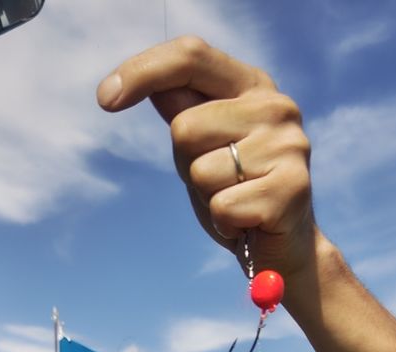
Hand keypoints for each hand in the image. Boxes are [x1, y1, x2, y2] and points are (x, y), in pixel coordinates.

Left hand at [98, 37, 315, 281]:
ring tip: (237, 204)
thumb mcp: (204, 149)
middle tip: (221, 184)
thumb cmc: (238, 194)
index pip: (191, 57)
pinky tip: (247, 224)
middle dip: (188, 165)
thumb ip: (184, 112)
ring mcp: (289, 146)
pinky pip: (222, 207)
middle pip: (185, 129)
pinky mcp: (292, 189)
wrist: (283, 251)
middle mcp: (277, 107)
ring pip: (201, 171)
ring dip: (208, 199)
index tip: (104, 99)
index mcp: (253, 86)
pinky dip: (223, 224)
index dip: (142, 71)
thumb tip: (152, 85)